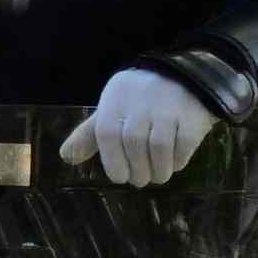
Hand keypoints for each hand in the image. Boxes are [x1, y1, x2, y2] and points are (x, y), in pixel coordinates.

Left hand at [63, 68, 215, 187]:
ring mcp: (167, 107)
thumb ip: (89, 134)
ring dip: (158, 169)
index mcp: (115, 100)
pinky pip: (183, 145)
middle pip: (134, 142)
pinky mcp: (192, 115)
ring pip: (159, 146)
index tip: (120, 177)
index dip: (112, 161)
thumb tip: (66, 157)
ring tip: (157, 176)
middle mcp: (140, 102)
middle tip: (140, 180)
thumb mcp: (111, 108)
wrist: (184, 77)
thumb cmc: (139, 99)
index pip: (107, 134)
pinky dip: (177, 160)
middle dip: (137, 169)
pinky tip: (174, 164)